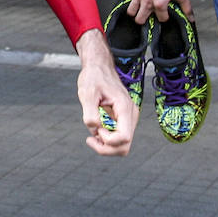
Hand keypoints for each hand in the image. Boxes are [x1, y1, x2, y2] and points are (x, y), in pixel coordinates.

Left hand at [74, 30, 135, 155]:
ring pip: (122, 146)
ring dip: (106, 146)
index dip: (108, 141)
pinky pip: (118, 138)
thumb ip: (90, 113)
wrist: (99, 67)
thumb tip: (95, 130)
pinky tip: (96, 130)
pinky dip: (106, 140)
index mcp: (124, 108)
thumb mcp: (87, 93)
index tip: (96, 129)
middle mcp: (130, 115)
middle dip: (106, 148)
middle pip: (124, 146)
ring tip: (92, 135)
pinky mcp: (123, 120)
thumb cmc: (93, 78)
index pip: (124, 138)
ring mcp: (128, 119)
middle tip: (90, 138)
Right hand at [124, 0, 191, 24]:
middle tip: (148, 14)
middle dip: (144, 19)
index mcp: (160, 3)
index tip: (164, 13)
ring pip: (130, 10)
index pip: (160, 19)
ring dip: (135, 10)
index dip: (164, 16)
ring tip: (141, 7)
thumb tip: (190, 18)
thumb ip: (186, 8)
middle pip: (139, 19)